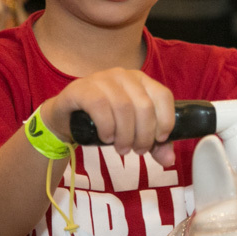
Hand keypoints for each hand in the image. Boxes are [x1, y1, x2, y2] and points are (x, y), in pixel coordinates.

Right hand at [40, 69, 176, 166]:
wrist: (67, 117)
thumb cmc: (105, 121)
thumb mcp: (132, 132)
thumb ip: (153, 144)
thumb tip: (169, 160)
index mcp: (140, 80)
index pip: (163, 96)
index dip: (166, 120)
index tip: (159, 139)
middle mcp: (123, 75)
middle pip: (144, 106)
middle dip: (144, 135)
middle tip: (137, 150)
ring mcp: (102, 79)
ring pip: (124, 108)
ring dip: (125, 135)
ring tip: (122, 149)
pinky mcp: (83, 88)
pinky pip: (100, 107)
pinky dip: (107, 127)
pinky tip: (106, 138)